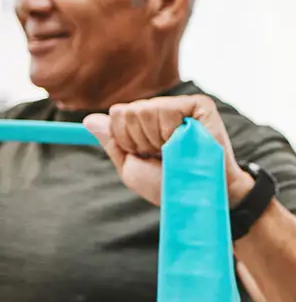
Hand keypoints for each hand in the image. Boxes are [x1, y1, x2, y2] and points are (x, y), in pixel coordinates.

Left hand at [82, 95, 254, 206]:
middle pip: (127, 111)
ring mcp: (182, 107)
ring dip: (156, 138)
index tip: (145, 156)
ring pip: (144, 109)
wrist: (199, 196)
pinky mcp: (200, 105)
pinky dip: (170, 132)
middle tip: (162, 155)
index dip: (125, 139)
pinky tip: (186, 143)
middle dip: (138, 140)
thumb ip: (113, 142)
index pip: (118, 114)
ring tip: (177, 151)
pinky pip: (166, 108)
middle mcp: (164, 111)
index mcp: (148, 124)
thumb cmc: (169, 186)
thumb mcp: (133, 168)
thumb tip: (89, 119)